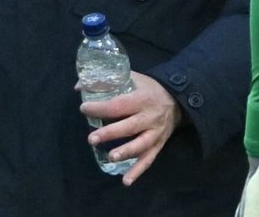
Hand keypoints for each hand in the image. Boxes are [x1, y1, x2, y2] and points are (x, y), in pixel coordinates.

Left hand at [79, 71, 181, 185]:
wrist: (179, 100)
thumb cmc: (150, 89)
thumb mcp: (133, 78)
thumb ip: (107, 80)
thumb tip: (79, 87)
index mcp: (142, 99)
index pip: (119, 104)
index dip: (101, 107)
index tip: (84, 108)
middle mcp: (150, 117)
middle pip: (129, 126)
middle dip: (110, 133)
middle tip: (91, 139)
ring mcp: (155, 133)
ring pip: (140, 145)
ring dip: (125, 152)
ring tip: (110, 157)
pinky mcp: (158, 145)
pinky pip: (148, 159)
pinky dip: (138, 171)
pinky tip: (126, 181)